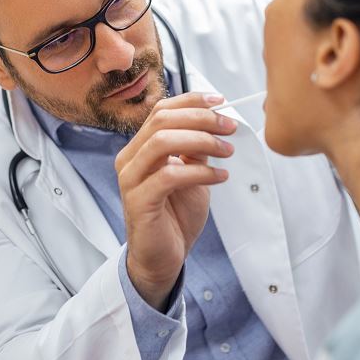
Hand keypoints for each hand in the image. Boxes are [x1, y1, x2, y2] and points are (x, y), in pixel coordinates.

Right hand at [116, 92, 235, 309]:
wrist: (162, 258)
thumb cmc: (175, 216)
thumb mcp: (192, 174)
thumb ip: (196, 149)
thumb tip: (216, 121)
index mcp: (140, 148)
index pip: (161, 110)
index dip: (191, 101)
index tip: (221, 101)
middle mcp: (130, 159)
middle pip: (162, 121)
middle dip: (201, 118)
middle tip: (230, 127)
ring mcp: (131, 180)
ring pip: (162, 142)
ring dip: (201, 141)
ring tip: (227, 152)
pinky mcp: (139, 201)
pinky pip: (169, 175)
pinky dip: (200, 172)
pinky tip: (220, 176)